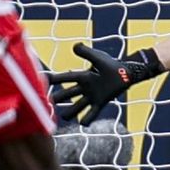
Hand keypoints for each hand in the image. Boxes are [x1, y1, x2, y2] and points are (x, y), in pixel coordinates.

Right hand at [46, 43, 163, 124]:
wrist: (126, 73)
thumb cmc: (111, 65)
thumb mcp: (98, 57)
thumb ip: (87, 52)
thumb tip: (75, 46)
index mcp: (83, 76)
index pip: (67, 78)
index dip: (55, 79)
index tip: (43, 81)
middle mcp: (85, 87)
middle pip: (69, 94)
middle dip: (59, 97)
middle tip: (50, 100)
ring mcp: (92, 96)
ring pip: (78, 106)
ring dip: (71, 112)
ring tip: (64, 117)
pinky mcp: (101, 102)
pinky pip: (92, 113)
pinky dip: (87, 119)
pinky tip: (82, 123)